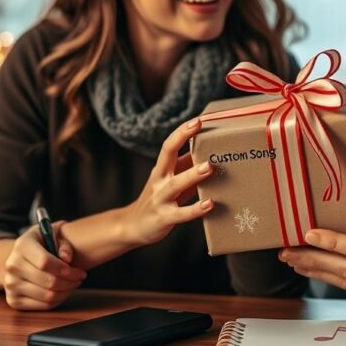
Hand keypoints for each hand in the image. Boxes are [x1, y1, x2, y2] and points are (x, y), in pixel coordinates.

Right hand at [3, 222, 86, 310]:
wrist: (20, 258)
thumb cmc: (43, 244)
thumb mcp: (55, 235)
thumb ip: (64, 244)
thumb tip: (67, 258)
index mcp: (22, 245)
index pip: (44, 262)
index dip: (64, 269)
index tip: (79, 271)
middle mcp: (12, 265)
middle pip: (48, 281)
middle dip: (70, 282)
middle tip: (80, 278)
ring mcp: (10, 284)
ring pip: (47, 296)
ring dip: (66, 291)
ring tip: (73, 283)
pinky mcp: (13, 300)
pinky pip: (43, 305)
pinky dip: (58, 300)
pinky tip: (63, 291)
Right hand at [122, 118, 214, 245]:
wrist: (134, 226)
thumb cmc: (160, 199)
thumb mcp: (171, 180)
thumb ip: (187, 168)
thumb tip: (211, 152)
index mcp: (161, 169)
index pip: (169, 145)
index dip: (182, 131)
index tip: (198, 120)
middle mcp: (158, 180)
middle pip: (167, 155)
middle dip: (182, 138)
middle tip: (200, 127)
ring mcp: (160, 198)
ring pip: (175, 184)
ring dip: (192, 174)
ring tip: (209, 166)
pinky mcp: (164, 218)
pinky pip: (181, 213)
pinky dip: (195, 208)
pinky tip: (210, 203)